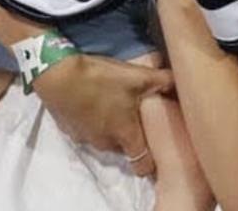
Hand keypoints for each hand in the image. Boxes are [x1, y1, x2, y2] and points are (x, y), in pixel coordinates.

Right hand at [31, 52, 174, 176]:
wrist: (58, 75)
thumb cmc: (102, 80)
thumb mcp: (137, 76)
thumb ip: (162, 80)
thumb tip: (180, 82)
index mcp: (125, 134)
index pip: (142, 163)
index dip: (151, 162)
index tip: (158, 151)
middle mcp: (106, 143)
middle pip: (125, 148)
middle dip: (132, 137)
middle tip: (140, 119)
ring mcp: (86, 139)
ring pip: (107, 139)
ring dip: (113, 128)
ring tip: (117, 108)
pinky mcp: (71, 130)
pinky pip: (90, 131)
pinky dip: (95, 122)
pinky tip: (96, 103)